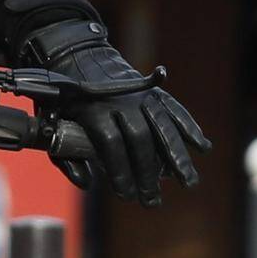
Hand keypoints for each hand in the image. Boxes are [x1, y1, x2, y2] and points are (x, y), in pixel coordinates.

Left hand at [32, 23, 208, 204]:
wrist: (77, 56)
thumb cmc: (64, 101)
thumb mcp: (54, 124)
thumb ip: (66, 157)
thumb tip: (87, 183)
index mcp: (94, 109)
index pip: (112, 144)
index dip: (120, 171)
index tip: (126, 194)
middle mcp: (121, 101)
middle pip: (140, 139)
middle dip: (148, 173)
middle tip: (152, 200)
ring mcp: (140, 94)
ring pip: (162, 126)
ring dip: (178, 156)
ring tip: (189, 182)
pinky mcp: (153, 91)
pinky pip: (174, 109)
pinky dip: (189, 127)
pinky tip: (202, 146)